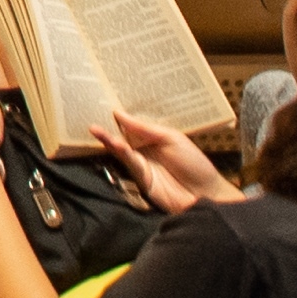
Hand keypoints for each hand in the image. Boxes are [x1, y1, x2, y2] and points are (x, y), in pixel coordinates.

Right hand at [91, 109, 236, 214]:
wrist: (207, 194)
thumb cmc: (194, 163)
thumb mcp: (172, 138)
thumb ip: (145, 128)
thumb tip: (119, 113)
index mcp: (153, 138)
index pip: (132, 125)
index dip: (118, 116)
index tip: (102, 103)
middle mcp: (144, 150)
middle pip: (122, 137)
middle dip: (107, 127)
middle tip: (90, 115)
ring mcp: (141, 165)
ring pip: (121, 150)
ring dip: (109, 140)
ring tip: (95, 129)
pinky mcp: (140, 179)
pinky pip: (128, 163)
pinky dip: (121, 152)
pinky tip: (114, 143)